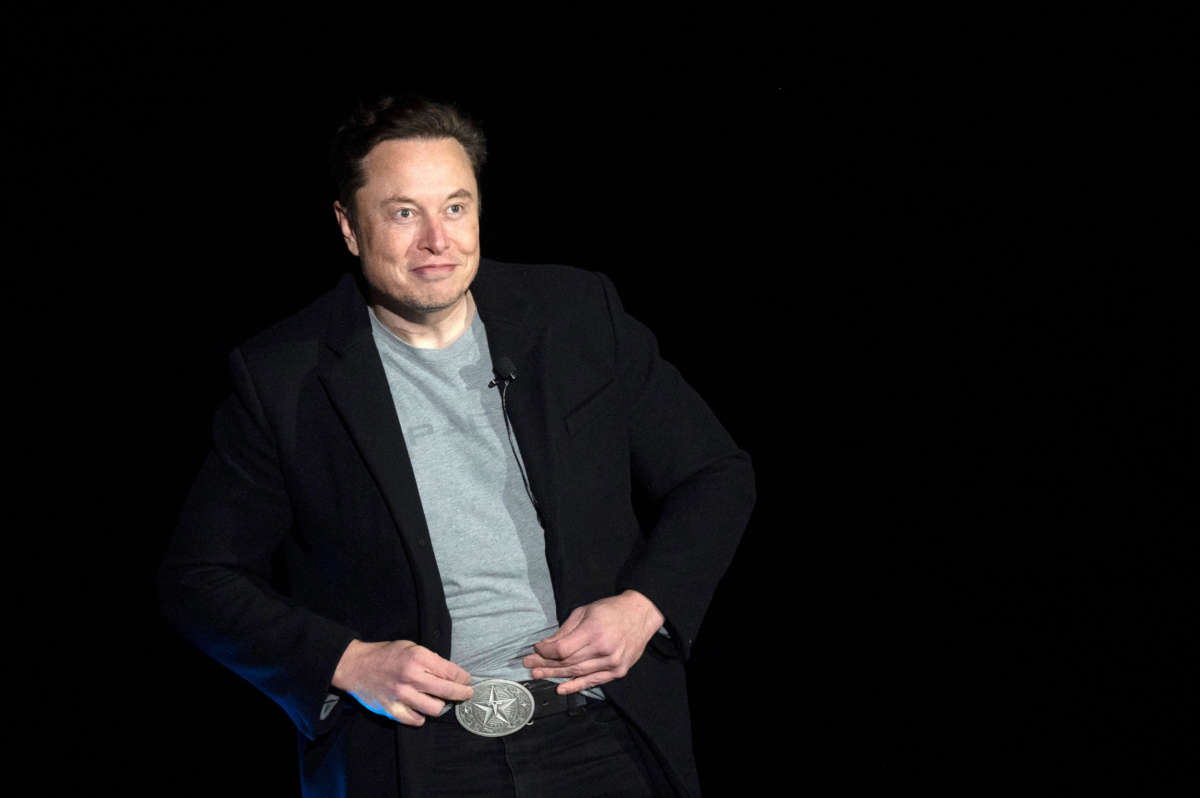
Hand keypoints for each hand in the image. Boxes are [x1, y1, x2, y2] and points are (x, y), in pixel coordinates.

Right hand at [332, 639, 472, 725]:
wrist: (356, 666)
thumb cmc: (385, 655)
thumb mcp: (410, 647)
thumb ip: (429, 660)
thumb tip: (450, 674)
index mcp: (418, 658)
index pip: (450, 672)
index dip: (463, 677)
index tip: (466, 680)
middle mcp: (411, 677)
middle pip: (447, 692)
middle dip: (462, 693)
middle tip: (467, 694)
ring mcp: (401, 696)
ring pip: (435, 709)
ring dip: (441, 705)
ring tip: (441, 701)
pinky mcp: (392, 710)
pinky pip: (416, 720)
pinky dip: (422, 716)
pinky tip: (421, 709)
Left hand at [522, 590, 664, 694]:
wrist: (640, 615)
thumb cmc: (611, 611)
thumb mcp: (584, 612)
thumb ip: (565, 631)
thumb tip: (545, 646)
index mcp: (593, 630)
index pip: (562, 649)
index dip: (545, 653)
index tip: (536, 650)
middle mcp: (603, 649)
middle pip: (567, 662)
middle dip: (545, 665)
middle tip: (529, 666)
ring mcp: (612, 662)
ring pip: (577, 673)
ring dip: (555, 675)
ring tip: (539, 675)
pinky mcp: (618, 671)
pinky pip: (593, 681)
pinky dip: (576, 686)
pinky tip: (561, 688)